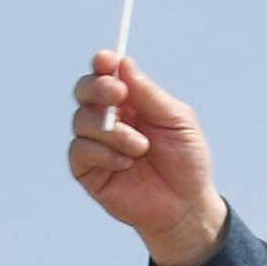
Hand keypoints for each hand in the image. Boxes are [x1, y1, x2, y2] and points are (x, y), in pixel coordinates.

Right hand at [68, 51, 231, 265]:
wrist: (185, 205)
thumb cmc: (186, 161)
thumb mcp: (176, 120)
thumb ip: (149, 94)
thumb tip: (123, 63)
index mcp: (130, 102)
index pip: (106, 75)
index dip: (102, 64)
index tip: (106, 60)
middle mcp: (108, 118)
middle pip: (84, 91)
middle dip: (98, 88)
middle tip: (119, 95)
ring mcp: (95, 144)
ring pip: (81, 120)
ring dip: (113, 131)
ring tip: (141, 148)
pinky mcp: (87, 170)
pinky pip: (80, 150)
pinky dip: (103, 153)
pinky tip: (125, 164)